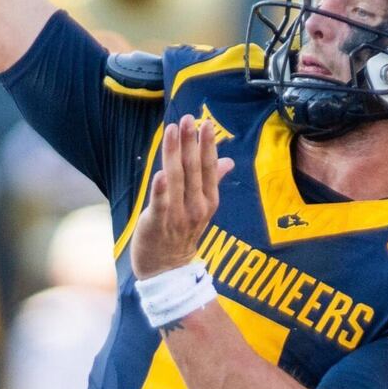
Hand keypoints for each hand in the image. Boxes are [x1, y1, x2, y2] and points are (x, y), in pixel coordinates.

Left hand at [132, 114, 233, 279]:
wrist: (168, 269)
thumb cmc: (181, 233)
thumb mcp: (202, 207)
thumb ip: (212, 181)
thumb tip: (229, 160)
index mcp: (208, 200)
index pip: (209, 167)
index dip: (207, 145)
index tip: (206, 123)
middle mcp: (196, 206)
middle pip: (193, 169)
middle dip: (191, 142)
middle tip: (189, 119)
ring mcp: (178, 215)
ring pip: (177, 179)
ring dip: (175, 153)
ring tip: (173, 130)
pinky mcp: (157, 223)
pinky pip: (160, 205)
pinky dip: (161, 189)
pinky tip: (160, 173)